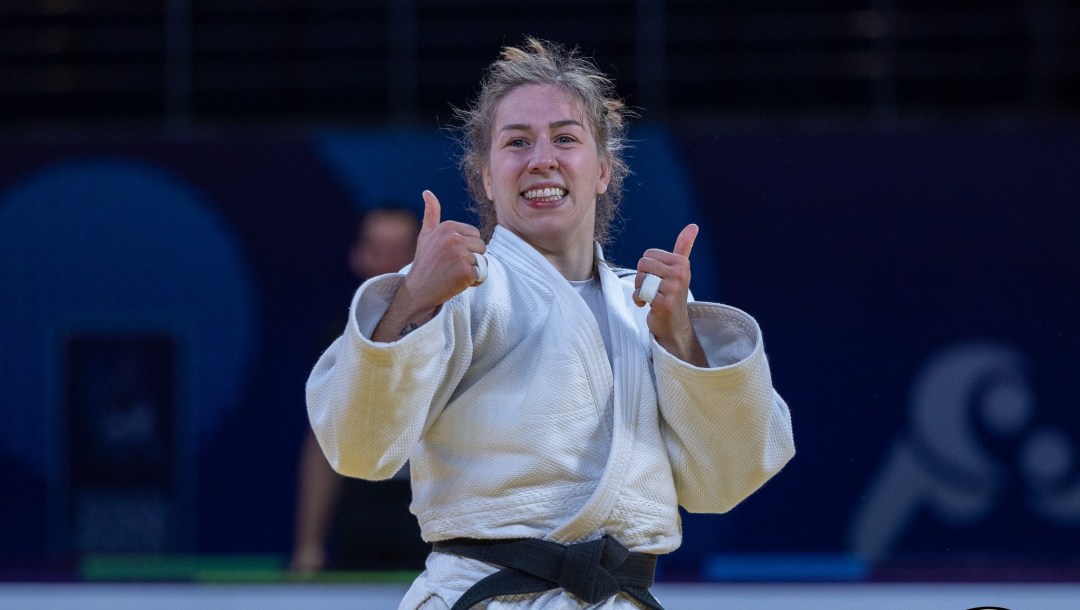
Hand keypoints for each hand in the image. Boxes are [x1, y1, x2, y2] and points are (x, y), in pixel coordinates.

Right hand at [403, 190, 486, 308]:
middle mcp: (454, 238)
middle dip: (472, 258)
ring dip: (473, 269)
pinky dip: (473, 281)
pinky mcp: (465, 272)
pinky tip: (457, 282)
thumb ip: (431, 213)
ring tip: (454, 273)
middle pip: (482, 246)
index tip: (450, 254)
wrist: (418, 289)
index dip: (467, 247)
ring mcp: (460, 255)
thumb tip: (427, 192)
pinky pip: (481, 274)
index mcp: (448, 227)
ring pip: (482, 261)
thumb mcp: (426, 235)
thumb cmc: (424, 262)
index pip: (475, 234)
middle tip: (452, 266)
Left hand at [635, 224, 706, 365]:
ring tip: (651, 296)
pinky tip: (647, 305)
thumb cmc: (673, 294)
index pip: (648, 254)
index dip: (647, 267)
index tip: (658, 278)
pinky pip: (641, 293)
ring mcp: (674, 289)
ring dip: (639, 289)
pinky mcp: (665, 302)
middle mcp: (680, 274)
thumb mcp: (680, 268)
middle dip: (641, 278)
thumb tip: (693, 226)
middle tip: (652, 289)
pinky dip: (639, 299)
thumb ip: (684, 246)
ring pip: (640, 278)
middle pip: (642, 264)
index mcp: (682, 262)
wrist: (674, 324)